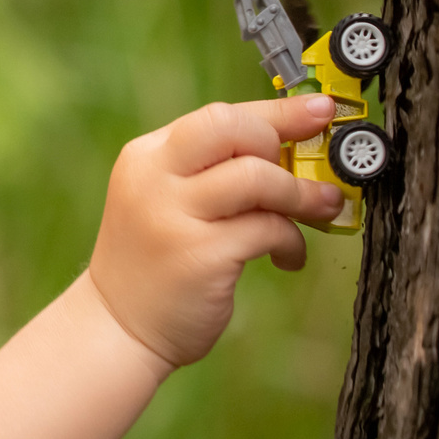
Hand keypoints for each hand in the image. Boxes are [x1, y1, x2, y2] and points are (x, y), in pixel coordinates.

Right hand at [89, 95, 341, 366]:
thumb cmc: (157, 262)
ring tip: (319, 211)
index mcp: (146, 157)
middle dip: (281, 144)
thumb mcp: (170, 202)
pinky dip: (291, 240)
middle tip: (301, 175)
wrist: (118, 327)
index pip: (218, 117)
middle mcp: (153, 179)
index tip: (321, 110)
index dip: (277, 111)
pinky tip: (287, 257)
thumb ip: (214, 172)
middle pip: (231, 129)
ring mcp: (172, 216)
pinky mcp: (199, 256)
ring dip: (300, 195)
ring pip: (256, 177)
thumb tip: (294, 147)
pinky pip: (267, 229)